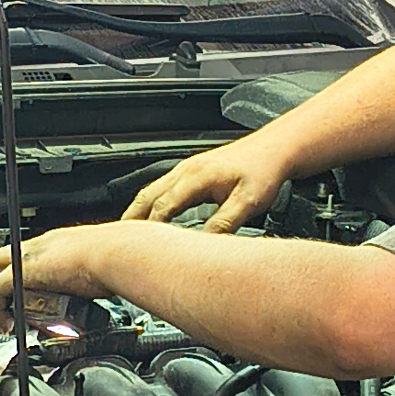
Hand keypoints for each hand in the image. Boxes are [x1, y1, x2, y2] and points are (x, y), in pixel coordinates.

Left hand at [0, 223, 129, 332]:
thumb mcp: (96, 271)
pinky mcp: (24, 272)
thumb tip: (95, 298)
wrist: (118, 254)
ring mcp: (30, 258)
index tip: (0, 278)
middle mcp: (38, 247)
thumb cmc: (118, 259)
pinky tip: (1, 326)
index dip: (10, 267)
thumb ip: (86, 284)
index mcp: (56, 245)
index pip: (24, 254)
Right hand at [121, 135, 291, 229]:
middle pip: (149, 195)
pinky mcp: (193, 170)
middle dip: (132, 217)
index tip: (140, 246)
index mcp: (197, 176)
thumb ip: (225, 222)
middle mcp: (188, 169)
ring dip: (138, 208)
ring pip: (152, 189)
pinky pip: (162, 186)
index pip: (163, 205)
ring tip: (128, 230)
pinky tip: (151, 213)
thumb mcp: (249, 201)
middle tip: (118, 240)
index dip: (150, 227)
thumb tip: (206, 243)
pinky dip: (150, 201)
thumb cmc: (265, 171)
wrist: (276, 149)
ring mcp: (188, 168)